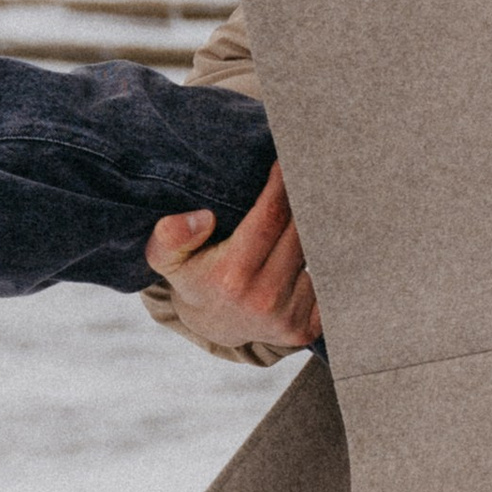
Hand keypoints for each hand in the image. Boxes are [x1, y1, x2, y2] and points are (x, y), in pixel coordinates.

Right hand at [145, 163, 318, 352]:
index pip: (271, 217)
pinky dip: (323, 263)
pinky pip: (326, 282)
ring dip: (313, 232)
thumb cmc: (193, 278)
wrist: (213, 326)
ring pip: (316, 255)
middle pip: (300, 232)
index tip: (289, 161)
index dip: (284, 185)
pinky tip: (308, 251)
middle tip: (304, 176)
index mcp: (232, 277)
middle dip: (303, 202)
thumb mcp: (164, 257)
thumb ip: (170, 236)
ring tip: (304, 215)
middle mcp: (265, 299)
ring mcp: (288, 317)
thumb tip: (203, 218)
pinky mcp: (306, 329)